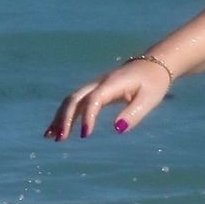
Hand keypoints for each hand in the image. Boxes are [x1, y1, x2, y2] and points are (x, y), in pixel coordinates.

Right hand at [44, 58, 171, 141]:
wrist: (153, 64)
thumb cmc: (154, 83)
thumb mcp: (149, 99)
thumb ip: (134, 114)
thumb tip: (117, 129)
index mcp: (113, 83)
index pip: (94, 99)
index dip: (88, 117)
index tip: (85, 136)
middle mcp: (99, 83)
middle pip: (75, 98)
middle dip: (65, 118)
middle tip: (60, 139)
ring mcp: (95, 86)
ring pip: (71, 100)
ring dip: (60, 117)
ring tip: (51, 137)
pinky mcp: (95, 91)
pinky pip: (76, 102)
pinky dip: (65, 115)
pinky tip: (56, 130)